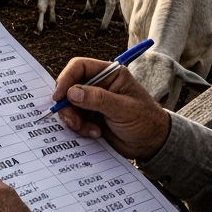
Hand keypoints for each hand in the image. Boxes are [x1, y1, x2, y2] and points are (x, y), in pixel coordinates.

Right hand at [53, 57, 170, 161]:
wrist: (152, 145)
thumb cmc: (145, 121)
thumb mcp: (124, 109)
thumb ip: (98, 99)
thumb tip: (72, 92)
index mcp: (109, 74)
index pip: (80, 67)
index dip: (66, 79)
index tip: (59, 97)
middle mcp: (98, 85)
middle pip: (69, 87)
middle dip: (68, 105)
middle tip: (73, 121)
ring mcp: (93, 102)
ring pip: (69, 105)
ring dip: (74, 119)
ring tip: (90, 130)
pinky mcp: (90, 117)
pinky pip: (74, 119)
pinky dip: (79, 128)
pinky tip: (96, 134)